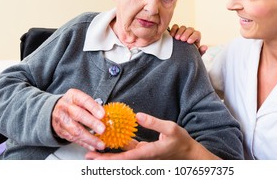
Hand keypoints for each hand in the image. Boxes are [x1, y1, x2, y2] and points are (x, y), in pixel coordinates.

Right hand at [51, 88, 105, 150]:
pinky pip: (73, 139)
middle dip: (92, 123)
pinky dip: (84, 144)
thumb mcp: (82, 99)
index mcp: (73, 96)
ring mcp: (62, 120)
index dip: (93, 108)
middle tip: (102, 129)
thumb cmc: (74, 104)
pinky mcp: (61, 131)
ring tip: (100, 144)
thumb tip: (106, 115)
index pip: (84, 100)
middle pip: (78, 115)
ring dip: (90, 138)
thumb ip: (93, 105)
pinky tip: (93, 147)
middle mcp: (66, 107)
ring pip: (75, 130)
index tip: (103, 115)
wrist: (56, 109)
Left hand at [85, 112, 218, 159]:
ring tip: (94, 149)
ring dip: (109, 154)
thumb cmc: (181, 142)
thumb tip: (137, 116)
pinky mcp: (144, 150)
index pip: (125, 158)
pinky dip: (119, 146)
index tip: (96, 157)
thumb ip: (154, 122)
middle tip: (88, 155)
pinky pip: (129, 149)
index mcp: (148, 153)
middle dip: (103, 159)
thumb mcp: (170, 128)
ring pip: (122, 155)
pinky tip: (111, 140)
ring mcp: (143, 154)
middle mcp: (143, 156)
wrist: (188, 154)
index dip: (110, 159)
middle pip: (120, 160)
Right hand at [169, 24, 207, 55]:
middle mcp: (190, 33)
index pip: (197, 34)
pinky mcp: (176, 31)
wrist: (180, 57)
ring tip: (176, 38)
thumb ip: (201, 51)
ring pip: (183, 27)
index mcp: (196, 38)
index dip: (193, 36)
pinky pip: (175, 27)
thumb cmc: (189, 55)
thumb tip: (205, 47)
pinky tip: (171, 35)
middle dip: (186, 34)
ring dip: (179, 32)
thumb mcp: (195, 55)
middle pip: (190, 29)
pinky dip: (174, 29)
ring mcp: (183, 31)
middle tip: (182, 39)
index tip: (189, 42)